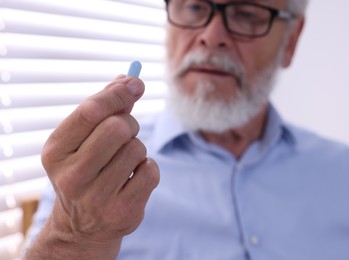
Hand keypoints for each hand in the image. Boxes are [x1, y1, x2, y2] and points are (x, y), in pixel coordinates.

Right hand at [26, 76, 158, 258]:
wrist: (82, 225)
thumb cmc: (86, 170)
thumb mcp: (83, 140)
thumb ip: (103, 108)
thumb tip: (129, 78)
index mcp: (55, 151)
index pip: (90, 111)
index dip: (117, 93)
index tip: (136, 83)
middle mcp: (71, 176)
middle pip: (117, 128)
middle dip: (130, 123)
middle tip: (126, 131)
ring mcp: (96, 198)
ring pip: (137, 149)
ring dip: (138, 148)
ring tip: (125, 161)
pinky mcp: (121, 211)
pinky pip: (151, 171)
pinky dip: (148, 168)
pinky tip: (133, 179)